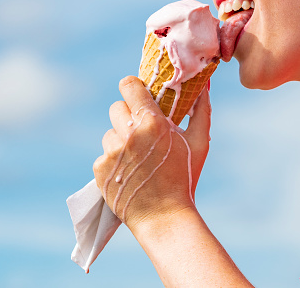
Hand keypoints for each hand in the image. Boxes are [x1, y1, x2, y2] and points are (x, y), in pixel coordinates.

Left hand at [93, 75, 211, 231]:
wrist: (164, 217)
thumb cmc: (184, 179)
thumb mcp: (199, 144)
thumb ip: (201, 110)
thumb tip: (203, 87)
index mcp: (151, 122)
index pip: (128, 86)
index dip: (132, 87)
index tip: (136, 94)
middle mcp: (128, 134)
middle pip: (116, 108)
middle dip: (127, 116)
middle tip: (140, 133)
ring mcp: (111, 152)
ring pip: (109, 133)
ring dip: (120, 141)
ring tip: (137, 159)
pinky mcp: (100, 168)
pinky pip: (103, 154)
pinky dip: (112, 161)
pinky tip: (128, 173)